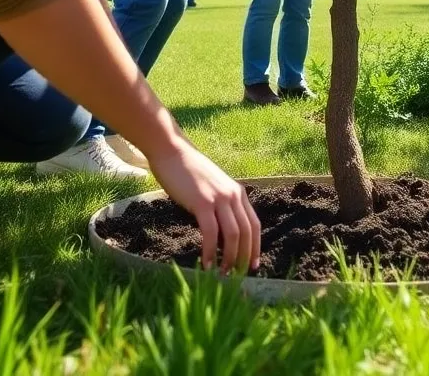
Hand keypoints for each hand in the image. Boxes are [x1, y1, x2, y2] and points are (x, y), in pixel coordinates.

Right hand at [152, 139, 260, 273]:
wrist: (172, 153)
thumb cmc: (188, 172)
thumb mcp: (212, 188)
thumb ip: (220, 206)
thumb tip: (221, 234)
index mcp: (238, 192)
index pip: (254, 224)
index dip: (255, 246)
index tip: (253, 264)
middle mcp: (233, 195)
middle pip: (247, 232)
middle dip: (244, 257)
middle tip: (237, 275)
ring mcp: (219, 198)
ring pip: (233, 235)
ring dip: (229, 258)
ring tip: (223, 274)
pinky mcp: (203, 202)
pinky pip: (211, 233)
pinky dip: (211, 251)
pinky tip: (206, 263)